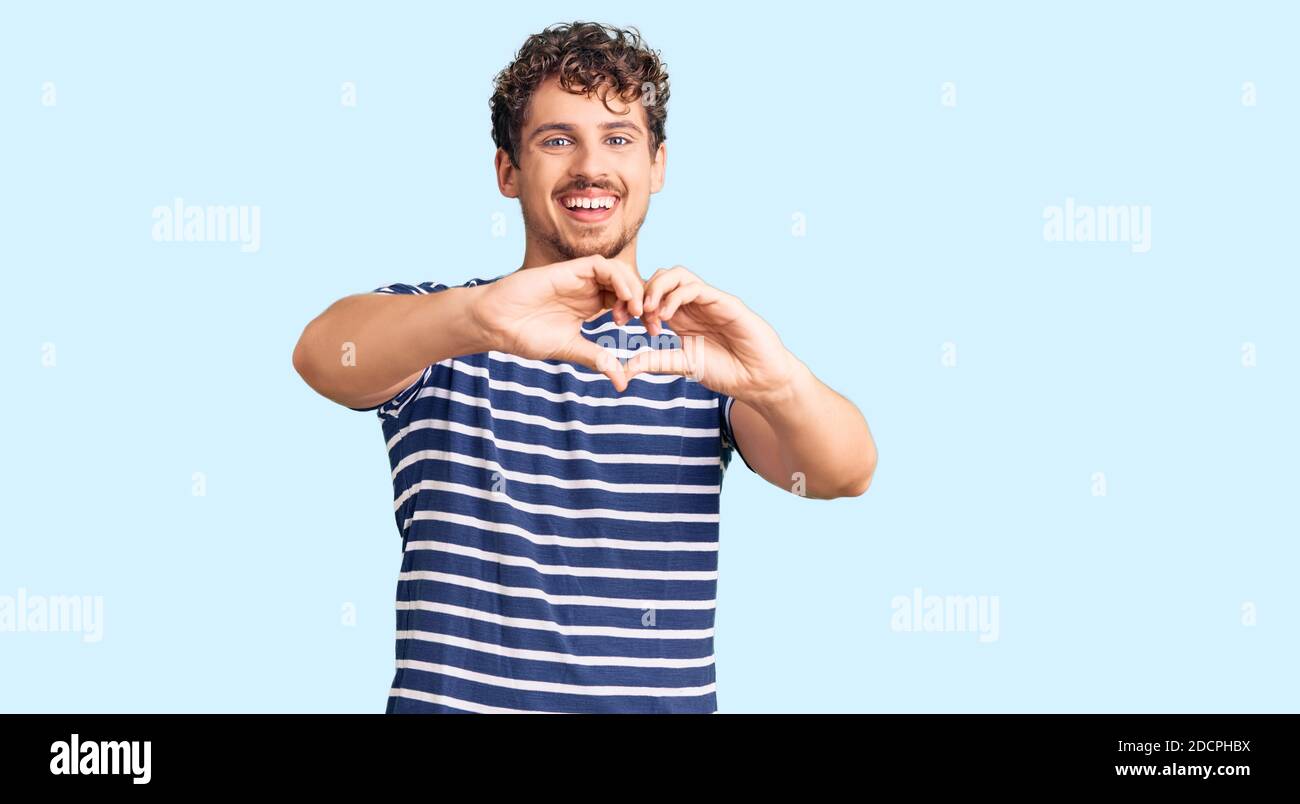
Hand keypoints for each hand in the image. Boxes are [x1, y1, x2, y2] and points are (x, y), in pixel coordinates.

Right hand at [472, 255, 644, 390]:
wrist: (497, 323)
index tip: (653, 333)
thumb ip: (597, 359)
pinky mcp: (568, 269)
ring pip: (619, 271)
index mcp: (591, 306)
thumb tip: (623, 382)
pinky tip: (624, 298)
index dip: (644, 313)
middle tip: (651, 323)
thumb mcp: (571, 349)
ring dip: (634, 288)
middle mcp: (588, 289)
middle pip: (629, 284)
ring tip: (638, 311)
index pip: (627, 301)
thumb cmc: (526, 335)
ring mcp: (579, 278)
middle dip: (645, 300)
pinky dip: (618, 278)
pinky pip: (602, 265)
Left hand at [624, 265, 796, 402]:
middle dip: (641, 291)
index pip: (652, 295)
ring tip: (646, 310)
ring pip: (678, 275)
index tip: (620, 321)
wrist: (759, 380)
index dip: (632, 302)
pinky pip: (697, 288)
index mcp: (682, 317)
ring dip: (657, 287)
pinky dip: (676, 296)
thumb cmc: (728, 372)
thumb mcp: (684, 365)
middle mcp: (694, 305)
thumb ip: (657, 362)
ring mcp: (710, 301)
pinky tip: (665, 315)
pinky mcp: (725, 303)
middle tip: (631, 314)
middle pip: (661, 277)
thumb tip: (625, 368)